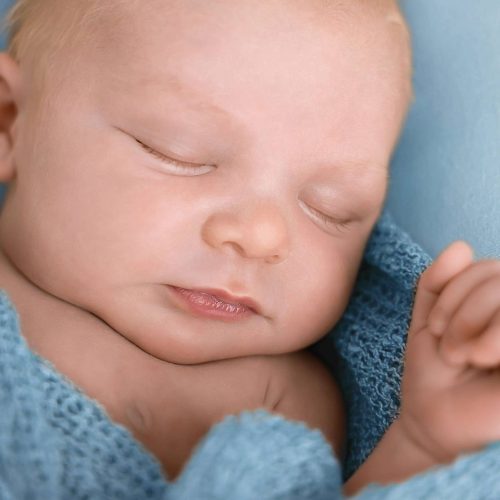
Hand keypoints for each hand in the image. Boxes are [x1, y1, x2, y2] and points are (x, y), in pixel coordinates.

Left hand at [399, 240, 499, 463]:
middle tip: (448, 347)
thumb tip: (461, 245)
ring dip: (473, 321)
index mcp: (498, 304)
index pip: (488, 267)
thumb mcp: (427, 317)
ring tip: (462, 356)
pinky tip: (483, 360)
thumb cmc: (432, 367)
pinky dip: (492, 335)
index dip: (454, 290)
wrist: (432, 418)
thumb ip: (437, 281)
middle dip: (462, 309)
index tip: (434, 327)